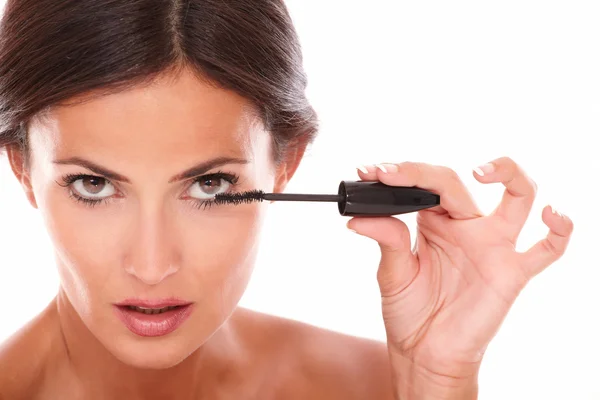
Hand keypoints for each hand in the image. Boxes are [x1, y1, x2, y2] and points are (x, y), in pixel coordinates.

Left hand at [348, 157, 573, 398]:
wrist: (425, 353)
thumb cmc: (411, 312)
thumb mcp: (392, 274)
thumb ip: (386, 241)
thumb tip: (359, 218)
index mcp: (434, 222)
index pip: (424, 185)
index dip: (400, 174)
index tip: (371, 171)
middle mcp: (465, 226)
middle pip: (456, 184)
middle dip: (422, 174)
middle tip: (390, 173)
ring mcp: (492, 246)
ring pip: (518, 196)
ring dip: (508, 174)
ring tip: (482, 171)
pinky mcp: (512, 272)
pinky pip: (547, 249)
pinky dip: (559, 229)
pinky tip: (551, 215)